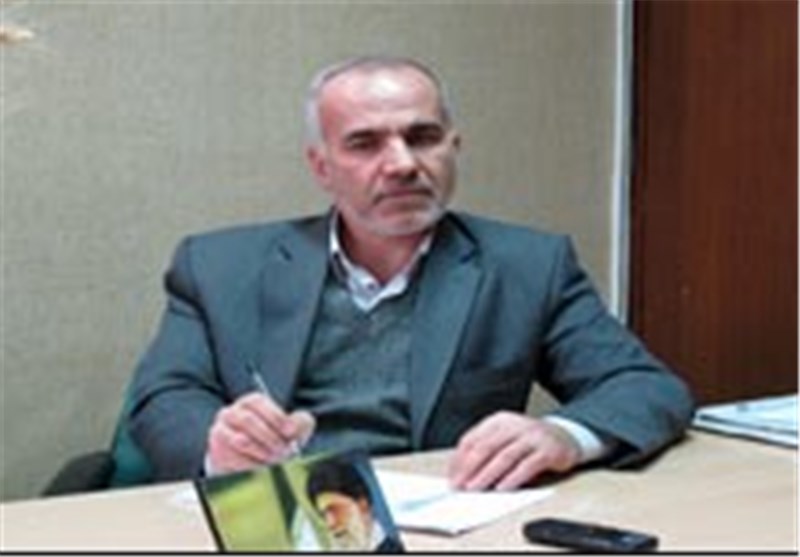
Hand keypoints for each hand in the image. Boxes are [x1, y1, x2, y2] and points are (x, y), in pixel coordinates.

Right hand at [206, 392, 314, 473]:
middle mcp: (232, 412)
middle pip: (249, 420)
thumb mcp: (292, 428)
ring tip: (274, 459)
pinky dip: (250, 464)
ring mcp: (221, 430)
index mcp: (251, 402)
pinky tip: (260, 466)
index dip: (276, 416)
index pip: (259, 402)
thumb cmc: (275, 439)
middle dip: (270, 438)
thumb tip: (293, 428)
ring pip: (240, 440)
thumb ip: (300, 422)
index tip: (290, 432)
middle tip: (285, 451)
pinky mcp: (217, 451)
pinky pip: (233, 458)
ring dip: (262, 452)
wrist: (252, 460)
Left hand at [448, 411, 580, 490]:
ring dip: (487, 475)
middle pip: (486, 447)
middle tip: (460, 486)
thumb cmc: (529, 441)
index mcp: (498, 421)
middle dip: (469, 468)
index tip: (451, 477)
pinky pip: (527, 465)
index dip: (459, 459)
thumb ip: (486, 451)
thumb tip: (461, 473)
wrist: (565, 436)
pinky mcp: (548, 450)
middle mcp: (514, 425)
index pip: (472, 439)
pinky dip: (513, 478)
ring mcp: (532, 436)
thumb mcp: (505, 438)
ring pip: (504, 456)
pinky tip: (503, 488)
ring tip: (476, 489)